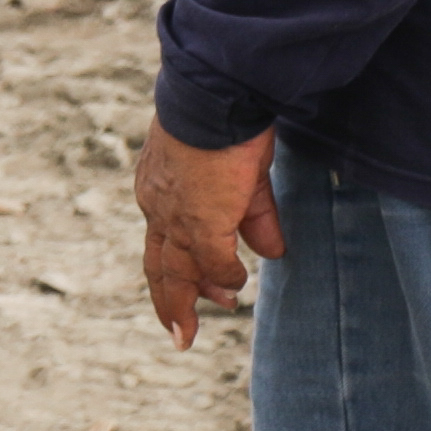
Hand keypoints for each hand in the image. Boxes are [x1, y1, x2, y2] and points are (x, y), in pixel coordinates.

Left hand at [135, 121, 281, 348]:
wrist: (219, 96)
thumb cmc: (230, 123)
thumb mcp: (243, 176)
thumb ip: (254, 215)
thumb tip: (271, 252)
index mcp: (159, 189)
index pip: (164, 240)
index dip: (178, 269)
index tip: (196, 290)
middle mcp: (159, 206)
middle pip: (159, 266)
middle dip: (170, 302)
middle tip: (179, 335)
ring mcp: (176, 216)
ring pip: (176, 272)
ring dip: (186, 304)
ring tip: (188, 335)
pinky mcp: (200, 222)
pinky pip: (213, 262)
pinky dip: (226, 276)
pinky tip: (240, 287)